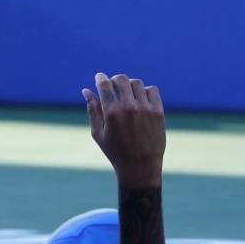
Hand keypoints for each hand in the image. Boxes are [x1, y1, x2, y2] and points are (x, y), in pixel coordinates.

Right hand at [82, 73, 165, 187]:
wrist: (140, 166)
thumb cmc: (115, 151)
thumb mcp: (98, 133)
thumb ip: (93, 110)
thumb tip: (86, 90)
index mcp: (112, 113)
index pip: (105, 85)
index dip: (100, 78)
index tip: (99, 77)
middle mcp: (129, 108)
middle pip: (121, 79)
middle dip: (114, 79)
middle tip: (112, 85)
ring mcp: (145, 109)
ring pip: (137, 83)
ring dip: (129, 85)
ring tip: (126, 94)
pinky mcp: (158, 111)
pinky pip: (152, 90)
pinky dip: (144, 91)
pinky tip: (139, 99)